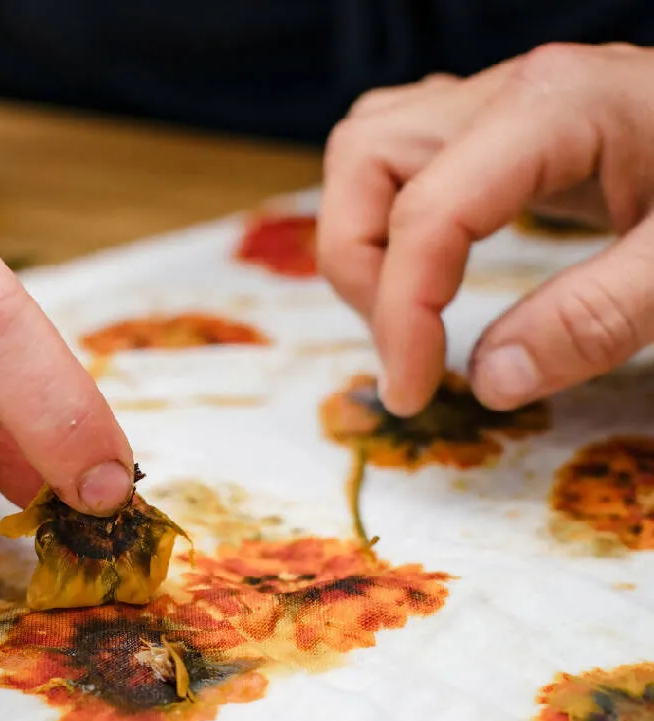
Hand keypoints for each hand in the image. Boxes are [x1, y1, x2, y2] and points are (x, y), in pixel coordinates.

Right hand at [318, 43, 653, 415]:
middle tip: (407, 345)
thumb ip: (593, 321)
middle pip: (364, 160)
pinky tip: (429, 264)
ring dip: (364, 238)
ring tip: (410, 309)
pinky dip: (388, 217)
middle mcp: (507, 91)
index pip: (427, 214)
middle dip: (362, 268)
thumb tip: (486, 381)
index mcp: (551, 110)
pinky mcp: (499, 127)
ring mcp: (498, 102)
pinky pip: (400, 155)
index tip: (416, 393)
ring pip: (368, 150)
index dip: (401, 316)